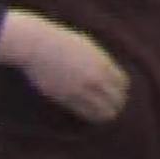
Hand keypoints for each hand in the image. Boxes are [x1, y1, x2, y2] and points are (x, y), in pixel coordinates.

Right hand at [0, 12, 128, 124]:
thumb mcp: (87, 46)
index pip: (122, 84)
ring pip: (103, 110)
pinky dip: (90, 116)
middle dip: (116, 105)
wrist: (36, 45)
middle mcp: (95, 77)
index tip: (114, 94)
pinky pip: (85, 112)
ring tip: (102, 116)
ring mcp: (80, 88)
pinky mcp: (65, 96)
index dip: (120, 91)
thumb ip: (100, 60)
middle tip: (111, 108)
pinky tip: (88, 116)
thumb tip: (109, 72)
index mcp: (102, 63)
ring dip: (105, 114)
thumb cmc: (60, 42)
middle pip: (116, 99)